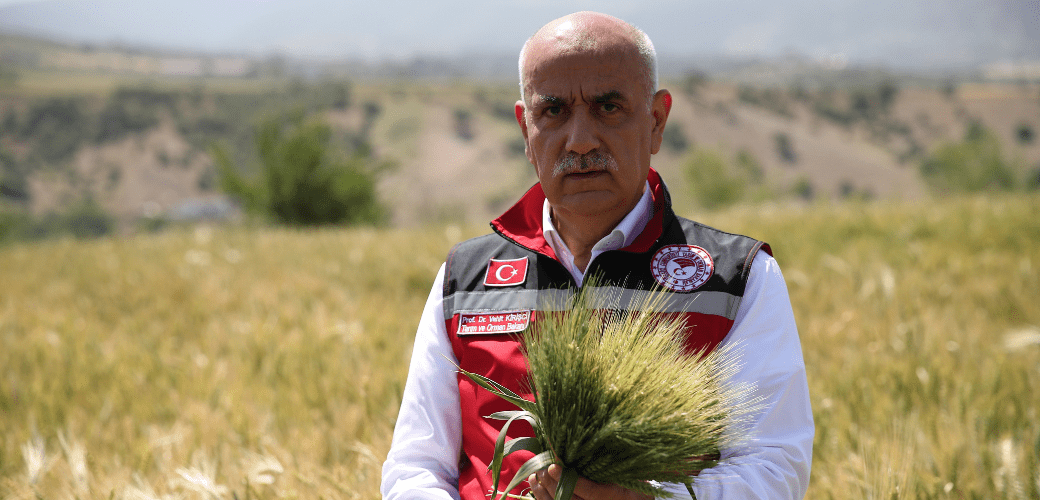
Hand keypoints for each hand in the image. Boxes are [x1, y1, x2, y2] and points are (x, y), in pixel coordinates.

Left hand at [527, 464, 652, 499]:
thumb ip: (611, 456)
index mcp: (617, 494)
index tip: (555, 466)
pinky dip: (543, 496)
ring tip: (536, 475)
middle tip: (543, 467)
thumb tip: (588, 435)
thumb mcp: (626, 466)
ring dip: (544, 491)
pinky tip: (536, 484)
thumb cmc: (632, 476)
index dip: (570, 481)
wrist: (636, 498)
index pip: (591, 492)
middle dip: (553, 484)